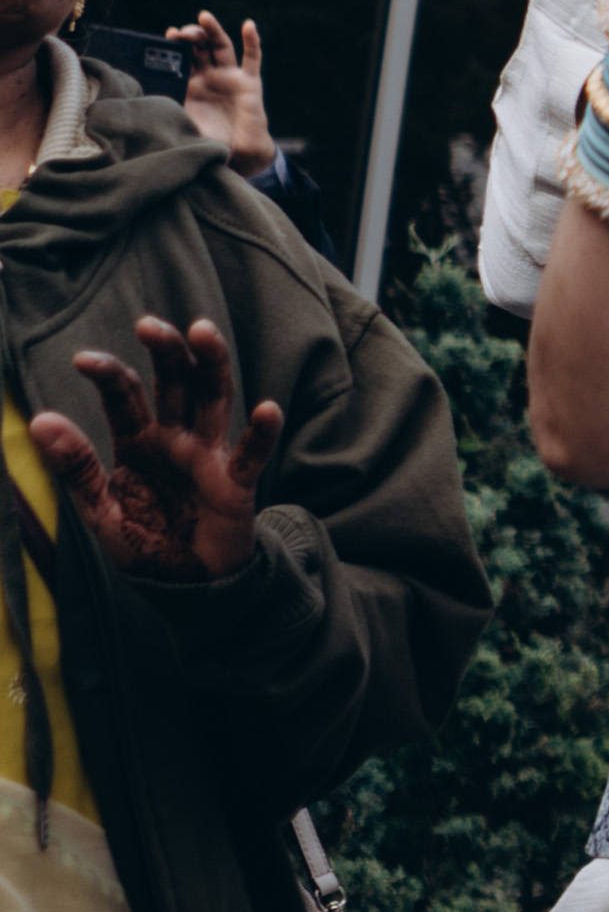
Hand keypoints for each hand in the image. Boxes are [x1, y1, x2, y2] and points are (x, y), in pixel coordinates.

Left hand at [32, 315, 280, 579]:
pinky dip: (260, 433)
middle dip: (165, 351)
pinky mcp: (236, 483)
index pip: (126, 396)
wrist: (185, 587)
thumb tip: (40, 420)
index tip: (84, 360)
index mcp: (138, 443)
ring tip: (203, 332)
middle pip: (176, 382)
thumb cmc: (142, 545)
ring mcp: (209, 457)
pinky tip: (265, 409)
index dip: (109, 374)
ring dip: (211, 365)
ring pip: (214, 399)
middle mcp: (175, 439)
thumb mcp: (99, 510)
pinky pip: (250, 454)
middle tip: (150, 325)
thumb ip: (76, 467)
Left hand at [172, 14, 268, 165]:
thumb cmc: (208, 140)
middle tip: (182, 32)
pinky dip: (252, 41)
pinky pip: (252, 58)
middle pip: (199, 47)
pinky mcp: (249, 82)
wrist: (238, 153)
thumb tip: (137, 100)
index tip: (168, 35)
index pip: (181, 58)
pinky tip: (249, 25)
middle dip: (190, 36)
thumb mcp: (180, 123)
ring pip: (222, 47)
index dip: (175, 45)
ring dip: (213, 30)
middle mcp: (210, 76)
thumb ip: (164, 109)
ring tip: (204, 17)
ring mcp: (230, 77)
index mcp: (191, 84)